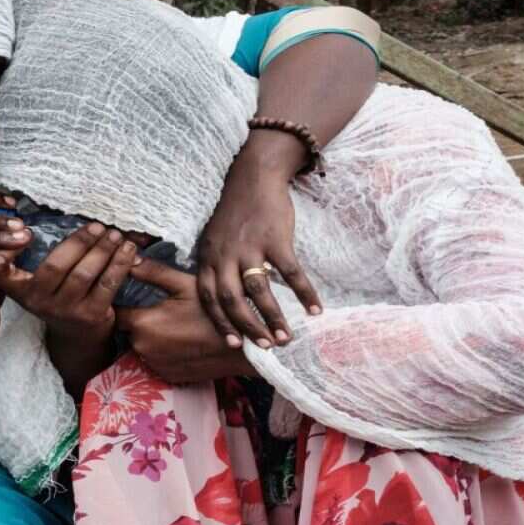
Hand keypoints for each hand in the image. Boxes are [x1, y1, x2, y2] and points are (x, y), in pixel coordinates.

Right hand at [0, 222, 137, 345]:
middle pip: (57, 264)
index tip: (23, 233)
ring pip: (84, 273)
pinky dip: (120, 264)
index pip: (4, 272)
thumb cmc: (60, 297)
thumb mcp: (40, 283)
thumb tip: (53, 222)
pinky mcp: (91, 316)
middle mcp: (39, 301)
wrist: (78, 336)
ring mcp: (65, 310)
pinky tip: (128, 251)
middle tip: (97, 226)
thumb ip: (39, 257)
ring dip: (103, 249)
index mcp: (22, 289)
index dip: (6, 255)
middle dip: (80, 241)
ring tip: (115, 235)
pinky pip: (107, 284)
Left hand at [117, 258, 256, 383]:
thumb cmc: (214, 312)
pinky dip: (161, 351)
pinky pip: (154, 360)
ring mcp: (153, 365)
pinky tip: (180, 341)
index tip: (128, 293)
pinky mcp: (166, 376)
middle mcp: (141, 348)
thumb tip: (127, 259)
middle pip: (127, 329)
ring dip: (149, 336)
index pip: (113, 310)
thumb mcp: (184, 285)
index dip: (118, 300)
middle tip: (159, 308)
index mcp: (142, 323)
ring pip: (140, 345)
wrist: (242, 349)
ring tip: (172, 324)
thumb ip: (152, 272)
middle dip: (138, 318)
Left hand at [198, 135, 320, 349]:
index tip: (233, 343)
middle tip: (264, 347)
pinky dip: (305, 293)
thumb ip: (214, 267)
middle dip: (248, 327)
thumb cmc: (236, 213)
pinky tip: (316, 309)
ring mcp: (250, 246)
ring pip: (260, 290)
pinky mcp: (276, 239)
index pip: (208, 297)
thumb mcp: (213, 239)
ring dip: (274, 317)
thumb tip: (220, 301)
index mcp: (208, 257)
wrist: (254, 177)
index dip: (220, 322)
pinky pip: (291, 273)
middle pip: (232, 299)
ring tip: (287, 337)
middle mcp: (225, 255)